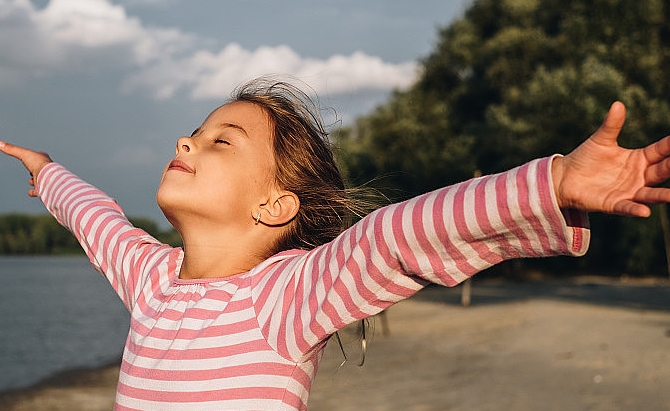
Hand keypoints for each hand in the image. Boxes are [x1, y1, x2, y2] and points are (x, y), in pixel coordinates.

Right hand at [0, 141, 52, 196]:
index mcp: (43, 160)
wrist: (48, 177)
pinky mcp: (43, 189)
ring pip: (39, 180)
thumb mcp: (23, 153)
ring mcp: (44, 179)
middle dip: (34, 170)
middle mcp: (45, 170)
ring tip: (31, 181)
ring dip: (34, 181)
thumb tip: (0, 143)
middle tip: (31, 171)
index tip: (31, 157)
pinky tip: (30, 192)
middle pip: (39, 169)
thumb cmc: (39, 164)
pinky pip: (38, 191)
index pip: (37, 157)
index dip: (33, 158)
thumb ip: (11, 149)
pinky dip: (34, 192)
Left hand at [552, 102, 669, 216]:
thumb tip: (617, 104)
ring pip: (650, 193)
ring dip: (662, 195)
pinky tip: (645, 212)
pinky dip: (635, 209)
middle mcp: (639, 176)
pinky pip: (628, 207)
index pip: (660, 151)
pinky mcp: (614, 204)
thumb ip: (611, 125)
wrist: (564, 178)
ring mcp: (628, 191)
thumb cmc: (586, 158)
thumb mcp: (600, 140)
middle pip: (661, 172)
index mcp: (639, 159)